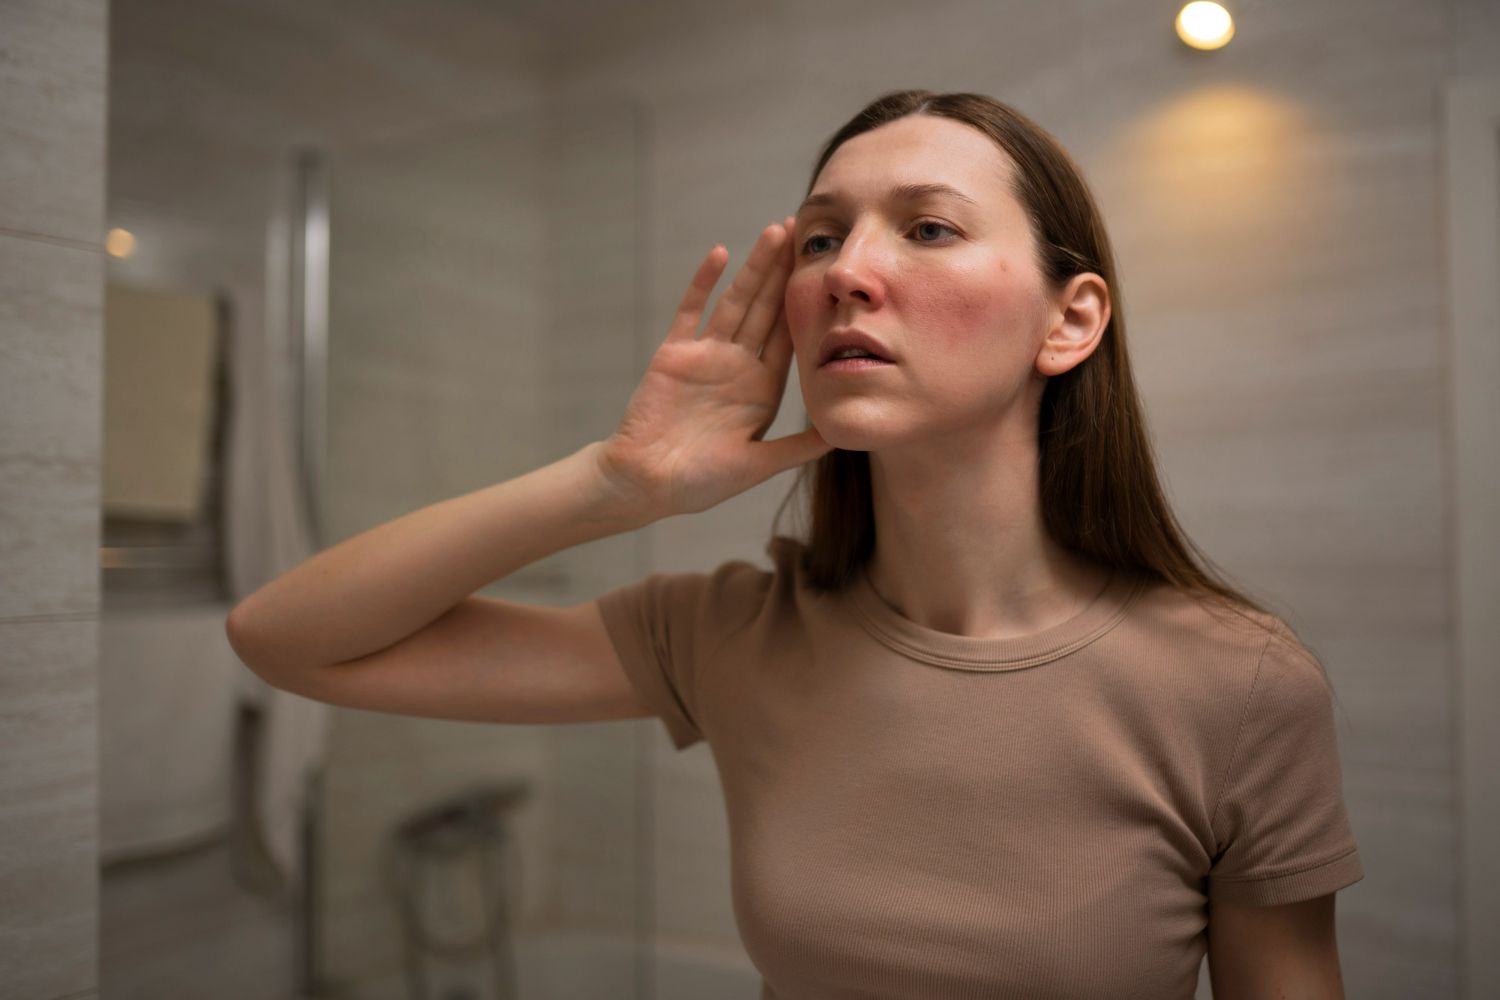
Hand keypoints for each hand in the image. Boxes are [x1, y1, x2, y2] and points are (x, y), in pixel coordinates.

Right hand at [596, 217, 831, 516]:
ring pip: (736, 301)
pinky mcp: (674, 352)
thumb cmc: (700, 482)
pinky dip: (704, 283)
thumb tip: (840, 436)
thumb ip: (796, 449)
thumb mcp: (757, 466)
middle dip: (785, 272)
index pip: (790, 336)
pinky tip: (720, 254)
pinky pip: (691, 311)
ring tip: (775, 232)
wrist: (645, 483)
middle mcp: (737, 365)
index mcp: (761, 388)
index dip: (808, 304)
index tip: (829, 273)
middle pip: (767, 309)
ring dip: (754, 268)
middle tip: (807, 231)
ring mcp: (706, 355)